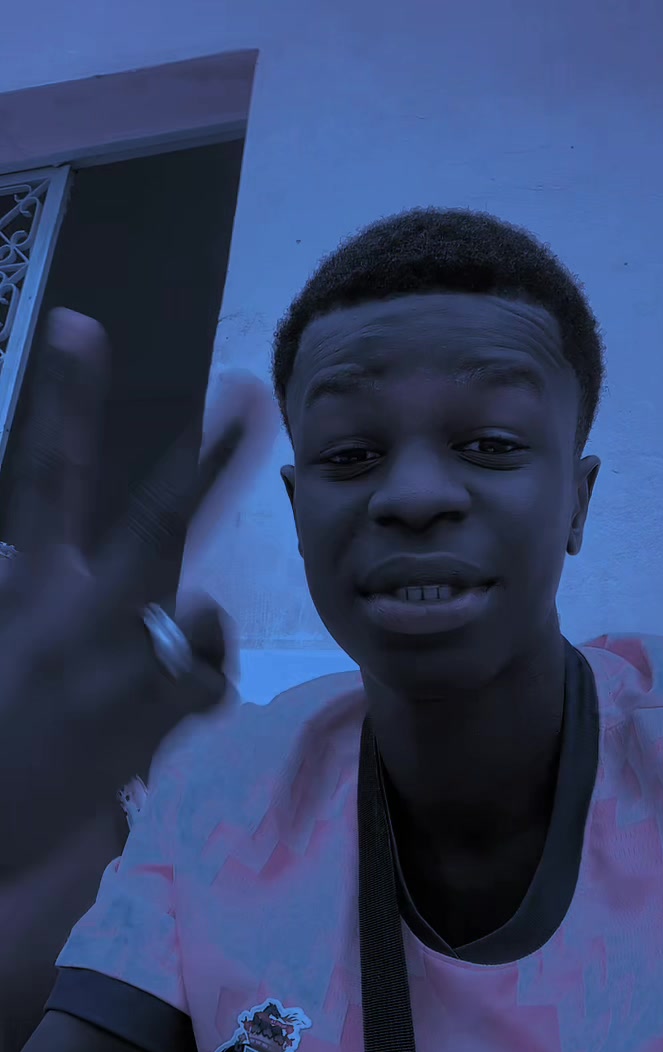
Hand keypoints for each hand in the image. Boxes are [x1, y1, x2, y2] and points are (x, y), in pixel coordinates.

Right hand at [0, 308, 272, 877]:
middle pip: (151, 524)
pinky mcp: (150, 722)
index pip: (44, 474)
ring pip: (197, 613)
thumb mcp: (5, 636)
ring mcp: (117, 670)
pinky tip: (173, 693)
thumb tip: (59, 553)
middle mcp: (73, 618)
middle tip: (249, 399)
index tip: (83, 327)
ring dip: (193, 623)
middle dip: (206, 463)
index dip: (63, 398)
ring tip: (152, 659)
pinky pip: (208, 676)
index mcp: (25, 587)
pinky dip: (203, 672)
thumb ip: (34, 584)